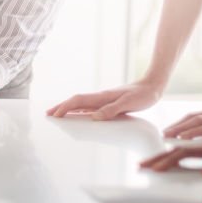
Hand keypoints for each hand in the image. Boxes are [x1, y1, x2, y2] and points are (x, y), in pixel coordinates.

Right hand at [47, 80, 162, 119]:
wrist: (153, 85)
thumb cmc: (143, 95)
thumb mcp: (129, 103)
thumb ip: (112, 110)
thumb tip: (94, 117)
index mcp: (102, 97)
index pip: (78, 101)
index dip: (65, 107)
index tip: (55, 115)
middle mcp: (100, 98)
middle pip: (75, 101)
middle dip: (61, 107)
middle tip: (48, 114)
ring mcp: (103, 100)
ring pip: (81, 104)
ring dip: (68, 109)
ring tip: (57, 115)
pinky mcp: (108, 103)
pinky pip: (89, 107)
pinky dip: (79, 111)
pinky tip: (77, 116)